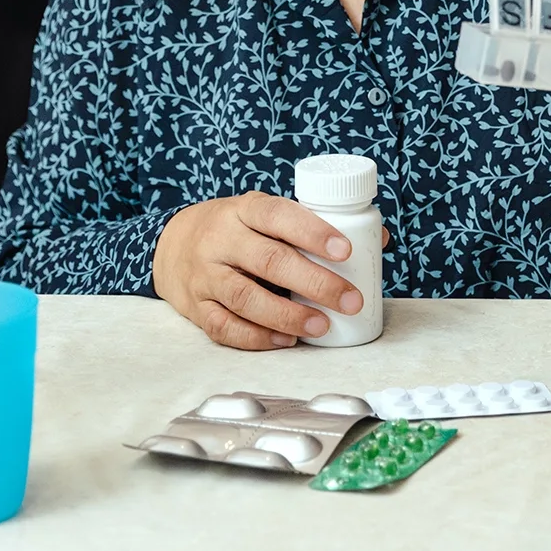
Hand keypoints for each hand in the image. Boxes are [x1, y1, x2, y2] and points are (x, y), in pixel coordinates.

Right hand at [151, 192, 368, 349]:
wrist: (172, 245)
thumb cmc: (234, 230)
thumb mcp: (264, 214)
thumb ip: (311, 225)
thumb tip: (378, 238)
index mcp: (243, 210)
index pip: (278, 216)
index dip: (313, 232)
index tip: (346, 250)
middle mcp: (221, 240)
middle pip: (268, 260)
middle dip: (314, 282)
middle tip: (349, 299)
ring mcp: (205, 275)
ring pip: (245, 297)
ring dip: (287, 316)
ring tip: (322, 325)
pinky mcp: (196, 307)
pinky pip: (224, 326)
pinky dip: (256, 337)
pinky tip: (285, 340)